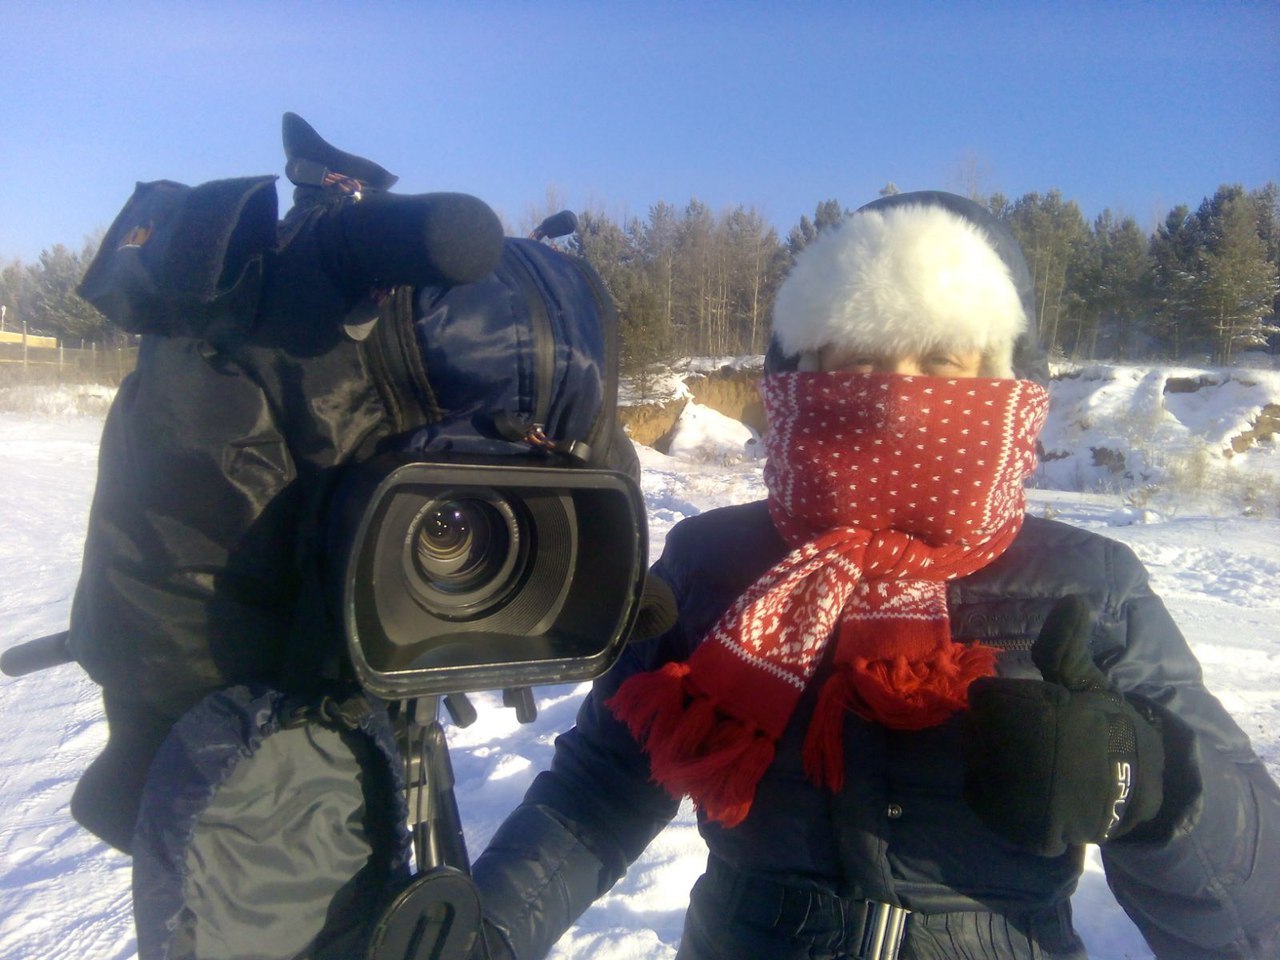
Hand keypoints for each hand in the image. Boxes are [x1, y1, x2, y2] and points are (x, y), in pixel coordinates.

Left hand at [962, 595, 1164, 856]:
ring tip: (1038, 765)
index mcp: (1030, 712)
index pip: (983, 697)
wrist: (1138, 791)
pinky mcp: (1013, 825)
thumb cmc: (1105, 729)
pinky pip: (980, 796)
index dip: (1010, 700)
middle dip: (1003, 731)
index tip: (1042, 710)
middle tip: (1043, 741)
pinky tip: (1026, 789)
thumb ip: (1066, 645)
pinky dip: (994, 793)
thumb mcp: (1085, 682)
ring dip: (997, 760)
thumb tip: (1074, 600)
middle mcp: (1014, 754)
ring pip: (976, 761)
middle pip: (976, 729)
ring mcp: (1012, 794)